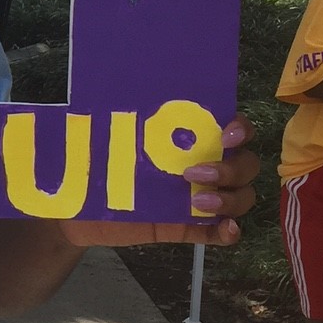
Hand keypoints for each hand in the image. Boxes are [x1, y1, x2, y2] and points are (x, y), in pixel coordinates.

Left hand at [64, 115, 257, 249]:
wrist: (77, 209)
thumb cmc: (94, 164)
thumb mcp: (105, 136)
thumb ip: (115, 117)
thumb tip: (105, 90)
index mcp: (188, 138)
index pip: (233, 128)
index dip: (240, 129)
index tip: (226, 136)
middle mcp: (202, 165)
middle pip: (245, 165)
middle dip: (232, 169)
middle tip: (193, 173)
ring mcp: (198, 198)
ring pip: (240, 197)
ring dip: (231, 200)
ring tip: (198, 202)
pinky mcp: (186, 228)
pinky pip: (218, 232)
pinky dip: (228, 232)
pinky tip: (226, 229)